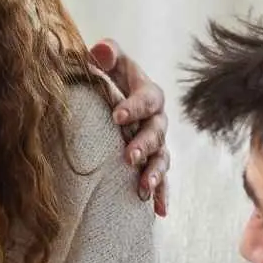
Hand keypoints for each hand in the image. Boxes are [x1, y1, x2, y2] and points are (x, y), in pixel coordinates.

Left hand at [90, 39, 168, 216]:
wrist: (113, 95)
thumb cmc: (109, 75)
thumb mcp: (107, 60)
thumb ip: (106, 53)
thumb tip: (100, 51)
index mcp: (148, 93)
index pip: (146, 98)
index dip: (134, 106)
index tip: (117, 115)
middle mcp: (157, 119)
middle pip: (156, 132)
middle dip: (144, 144)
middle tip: (129, 156)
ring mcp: (157, 143)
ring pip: (161, 158)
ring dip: (154, 173)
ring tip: (143, 188)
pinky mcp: (152, 162)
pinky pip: (161, 179)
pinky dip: (161, 195)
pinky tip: (160, 212)